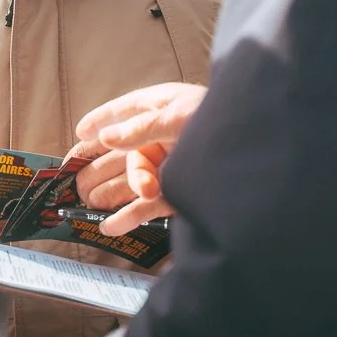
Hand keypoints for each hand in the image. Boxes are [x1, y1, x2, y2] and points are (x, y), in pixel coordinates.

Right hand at [74, 83, 206, 236]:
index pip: (124, 112)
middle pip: (121, 153)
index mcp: (161, 109)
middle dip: (97, 168)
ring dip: (109, 193)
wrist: (259, 146)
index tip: (80, 131)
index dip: (101, 121)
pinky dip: (129, 216)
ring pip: (130, 181)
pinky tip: (111, 227)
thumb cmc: (220, 120)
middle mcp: (161, 137)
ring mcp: (169, 166)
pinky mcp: (178, 192)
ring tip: (88, 204)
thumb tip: (105, 137)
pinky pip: (148, 205)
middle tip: (77, 183)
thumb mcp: (178, 116)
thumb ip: (141, 127)